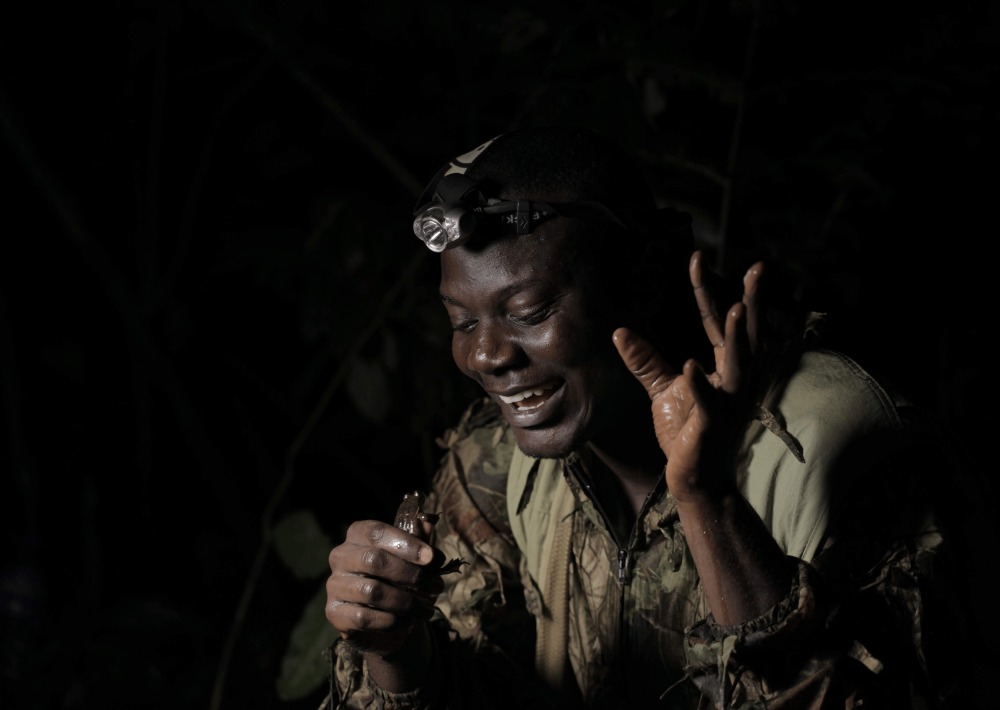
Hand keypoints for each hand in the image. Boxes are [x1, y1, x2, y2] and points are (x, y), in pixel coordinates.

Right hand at [325, 517, 443, 657]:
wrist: (379, 616)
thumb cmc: (396, 577)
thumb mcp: (411, 556)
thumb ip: (419, 539)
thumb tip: (428, 521)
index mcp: (358, 534)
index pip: (378, 532)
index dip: (407, 543)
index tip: (431, 558)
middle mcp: (341, 556)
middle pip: (374, 560)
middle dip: (411, 574)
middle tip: (436, 586)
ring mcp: (334, 584)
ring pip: (372, 592)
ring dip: (407, 602)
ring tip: (427, 609)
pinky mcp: (334, 612)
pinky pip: (364, 617)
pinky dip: (392, 621)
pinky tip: (408, 621)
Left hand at [613, 250, 764, 501]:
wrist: (690, 476)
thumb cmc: (683, 433)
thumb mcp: (662, 389)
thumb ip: (646, 360)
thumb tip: (619, 331)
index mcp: (722, 368)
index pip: (717, 323)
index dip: (707, 292)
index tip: (697, 258)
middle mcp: (733, 381)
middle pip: (744, 335)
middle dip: (751, 302)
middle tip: (758, 268)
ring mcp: (726, 402)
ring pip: (738, 365)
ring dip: (738, 337)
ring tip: (734, 308)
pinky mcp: (711, 426)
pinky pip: (708, 403)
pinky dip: (700, 385)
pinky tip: (692, 365)